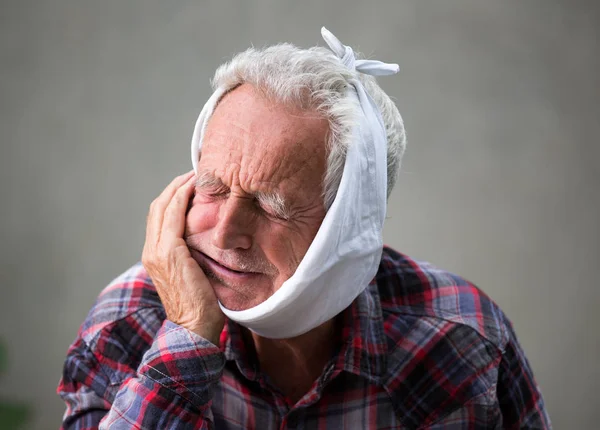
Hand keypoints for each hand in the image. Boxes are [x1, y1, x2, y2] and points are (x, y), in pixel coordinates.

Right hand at [142, 171, 224, 345]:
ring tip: (196, 174)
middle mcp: (150, 250)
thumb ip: (192, 256)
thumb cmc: (200, 305)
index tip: (191, 184)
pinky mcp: (170, 253)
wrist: (194, 329)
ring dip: (179, 187)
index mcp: (154, 255)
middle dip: (175, 186)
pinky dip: (182, 197)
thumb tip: (208, 239)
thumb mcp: (193, 275)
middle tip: (195, 172)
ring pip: (163, 206)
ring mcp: (157, 251)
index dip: (173, 196)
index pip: (159, 216)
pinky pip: (173, 216)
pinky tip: (195, 188)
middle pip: (158, 206)